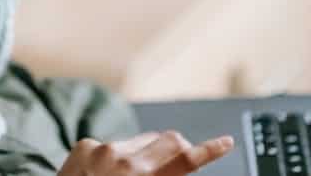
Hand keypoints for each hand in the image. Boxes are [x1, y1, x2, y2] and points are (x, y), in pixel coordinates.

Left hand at [55, 130, 233, 175]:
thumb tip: (180, 171)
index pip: (184, 160)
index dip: (210, 150)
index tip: (226, 142)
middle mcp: (123, 160)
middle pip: (169, 139)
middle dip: (181, 147)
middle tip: (182, 161)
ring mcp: (102, 148)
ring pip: (141, 142)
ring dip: (145, 156)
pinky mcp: (84, 144)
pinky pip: (113, 145)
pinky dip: (116, 158)